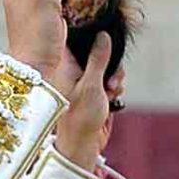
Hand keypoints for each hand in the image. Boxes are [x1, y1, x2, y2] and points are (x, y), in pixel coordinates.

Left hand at [55, 32, 124, 170]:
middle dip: (109, 60)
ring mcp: (82, 81)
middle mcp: (71, 71)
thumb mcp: (92, 84)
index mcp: (64, 66)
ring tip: (113, 89)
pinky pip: (106, 80)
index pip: (73, 39)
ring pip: (103, 66)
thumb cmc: (81, 116)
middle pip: (93, 51)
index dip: (90, 35)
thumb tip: (102, 34)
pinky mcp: (92, 92)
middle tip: (113, 76)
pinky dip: (113, 85)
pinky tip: (115, 96)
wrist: (82, 144)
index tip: (105, 35)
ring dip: (113, 75)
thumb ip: (98, 59)